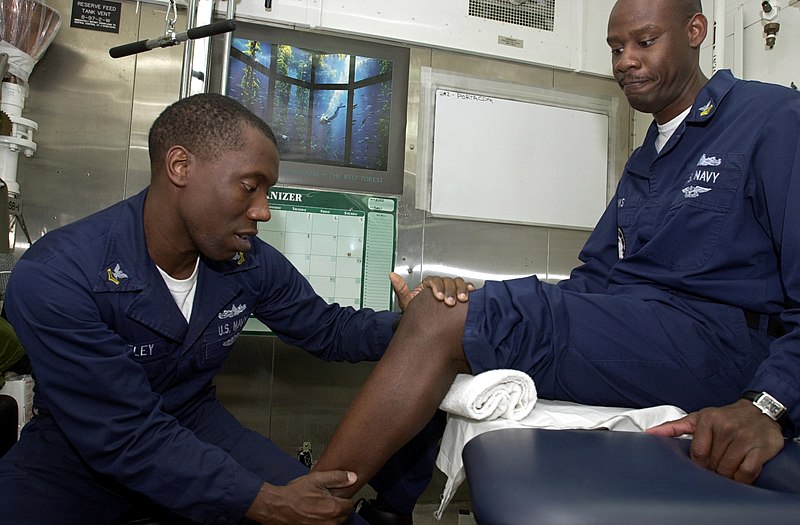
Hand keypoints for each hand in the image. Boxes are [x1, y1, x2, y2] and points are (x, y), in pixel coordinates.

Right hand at [245, 470, 356, 524]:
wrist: (277, 507)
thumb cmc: (294, 494)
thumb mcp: (317, 479)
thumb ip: (337, 477)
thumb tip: (352, 477)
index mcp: (333, 508)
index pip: (350, 505)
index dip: (343, 497)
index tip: (336, 495)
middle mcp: (330, 522)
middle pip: (344, 515)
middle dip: (338, 507)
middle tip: (326, 500)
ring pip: (335, 523)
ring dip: (331, 516)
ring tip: (319, 507)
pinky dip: (323, 522)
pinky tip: (315, 515)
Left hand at [390, 272, 474, 310]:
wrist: (427, 326)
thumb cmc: (417, 314)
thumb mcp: (408, 302)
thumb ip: (401, 289)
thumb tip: (392, 275)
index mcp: (429, 284)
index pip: (434, 280)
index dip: (437, 287)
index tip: (439, 297)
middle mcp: (441, 285)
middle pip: (448, 281)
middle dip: (450, 291)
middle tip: (450, 302)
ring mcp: (451, 290)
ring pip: (458, 283)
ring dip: (461, 290)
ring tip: (462, 300)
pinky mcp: (460, 296)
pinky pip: (467, 288)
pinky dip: (470, 289)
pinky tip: (472, 294)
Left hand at [647, 399, 784, 483]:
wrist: (759, 410)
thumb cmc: (725, 418)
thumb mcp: (698, 419)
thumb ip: (673, 427)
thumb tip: (649, 434)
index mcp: (708, 420)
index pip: (697, 453)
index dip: (698, 464)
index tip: (701, 466)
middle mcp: (727, 427)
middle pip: (713, 463)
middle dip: (712, 470)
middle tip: (715, 468)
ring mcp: (745, 438)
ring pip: (729, 470)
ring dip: (726, 476)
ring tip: (726, 471)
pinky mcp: (761, 448)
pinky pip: (747, 472)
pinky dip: (741, 479)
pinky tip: (739, 475)